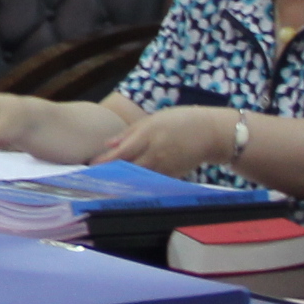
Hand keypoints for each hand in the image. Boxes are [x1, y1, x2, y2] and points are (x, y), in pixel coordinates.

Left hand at [102, 106, 242, 179]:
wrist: (212, 134)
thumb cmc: (182, 121)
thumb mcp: (155, 119)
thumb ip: (130, 132)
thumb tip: (108, 144)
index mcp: (148, 136)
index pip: (121, 153)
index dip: (104, 161)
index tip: (90, 166)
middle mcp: (154, 153)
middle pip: (127, 168)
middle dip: (110, 173)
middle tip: (93, 177)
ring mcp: (164, 167)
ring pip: (138, 177)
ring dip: (123, 180)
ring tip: (107, 181)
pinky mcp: (172, 176)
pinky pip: (151, 181)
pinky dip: (139, 182)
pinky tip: (130, 183)